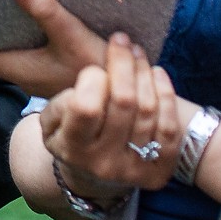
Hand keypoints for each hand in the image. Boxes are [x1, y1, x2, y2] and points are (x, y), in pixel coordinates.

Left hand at [0, 0, 109, 98]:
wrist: (129, 103)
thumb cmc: (99, 75)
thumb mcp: (73, 37)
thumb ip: (46, 11)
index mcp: (19, 69)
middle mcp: (25, 73)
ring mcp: (41, 74)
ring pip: (14, 49)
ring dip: (12, 26)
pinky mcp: (57, 70)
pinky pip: (34, 49)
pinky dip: (33, 31)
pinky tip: (41, 11)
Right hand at [38, 33, 183, 192]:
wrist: (94, 178)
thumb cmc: (70, 137)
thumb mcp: (50, 123)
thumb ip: (62, 102)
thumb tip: (95, 80)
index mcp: (73, 149)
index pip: (87, 107)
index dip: (93, 79)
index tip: (94, 69)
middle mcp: (104, 163)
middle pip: (124, 102)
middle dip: (123, 63)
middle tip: (121, 41)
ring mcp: (135, 168)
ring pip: (148, 109)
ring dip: (143, 71)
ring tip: (136, 52)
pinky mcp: (160, 170)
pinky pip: (170, 126)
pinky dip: (165, 93)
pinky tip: (156, 73)